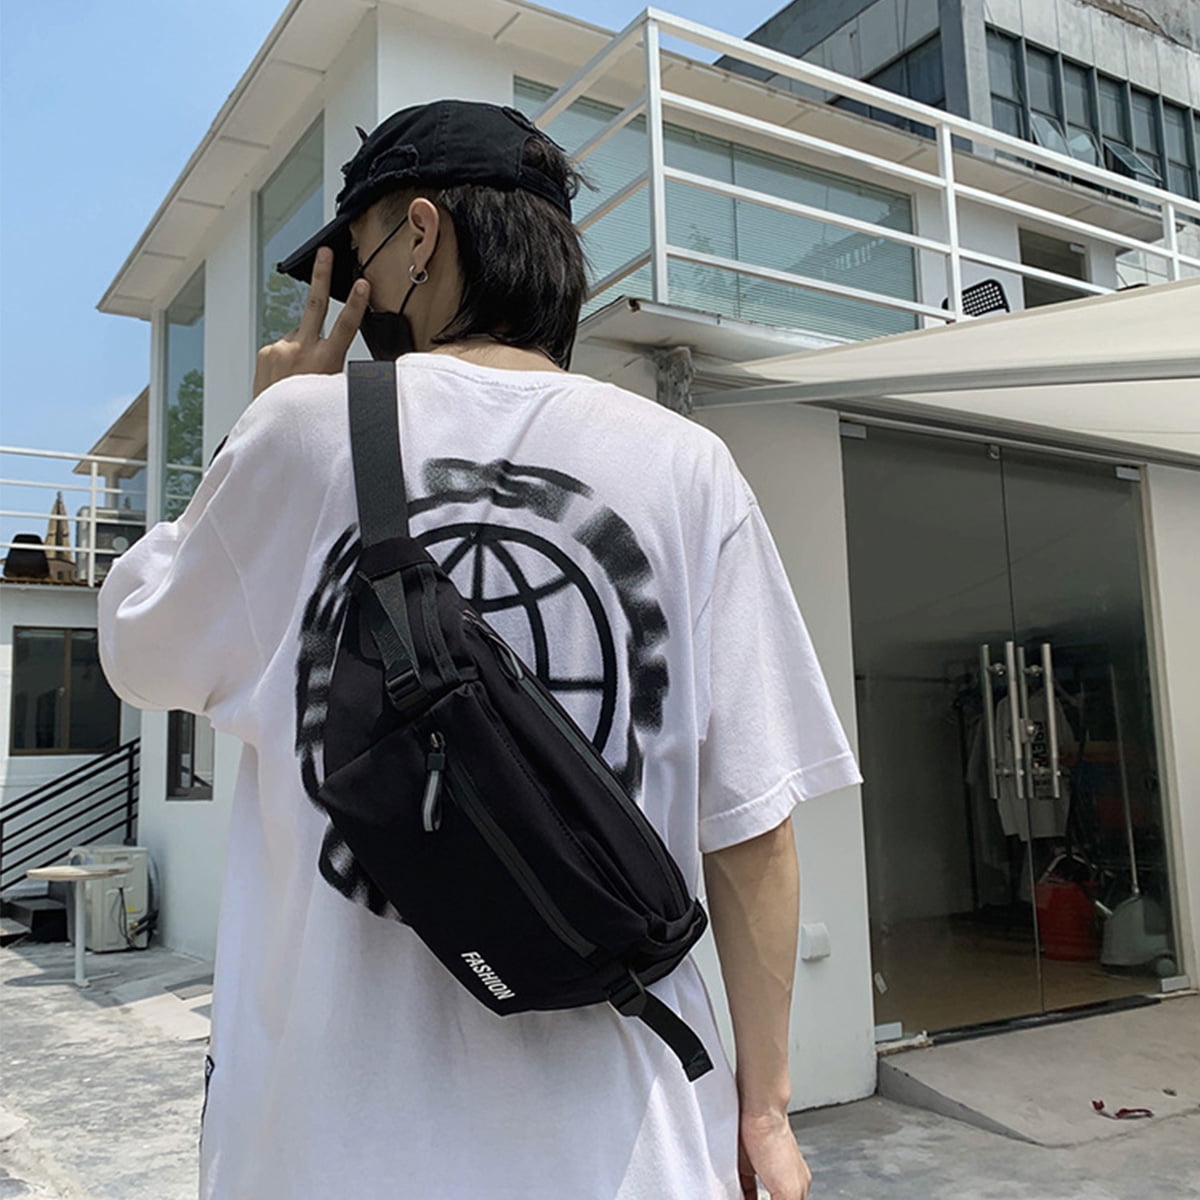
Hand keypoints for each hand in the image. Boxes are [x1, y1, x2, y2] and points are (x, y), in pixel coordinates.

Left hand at [253, 247, 369, 397]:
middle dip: (321, 275)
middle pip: (315, 304)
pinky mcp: (265, 351)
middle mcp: (302, 350)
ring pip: (297, 334)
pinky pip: (281, 346)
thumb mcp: (331, 390)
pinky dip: (285, 356)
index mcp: (325, 360)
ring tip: (299, 373)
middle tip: (324, 253)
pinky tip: (285, 374)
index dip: (356, 304)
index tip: (363, 285)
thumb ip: (329, 362)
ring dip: (301, 347)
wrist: (271, 425)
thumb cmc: (305, 412)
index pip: (345, 327)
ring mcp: (281, 348)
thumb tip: (321, 344)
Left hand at [738, 1110, 811, 1199]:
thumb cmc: (776, 1141)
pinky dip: (736, 1196)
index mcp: (798, 1187)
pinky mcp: (744, 1163)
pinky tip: (731, 1197)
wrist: (758, 1111)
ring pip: (755, 1199)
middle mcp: (781, 1179)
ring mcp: (762, 1170)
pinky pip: (741, 1188)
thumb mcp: (788, 1190)